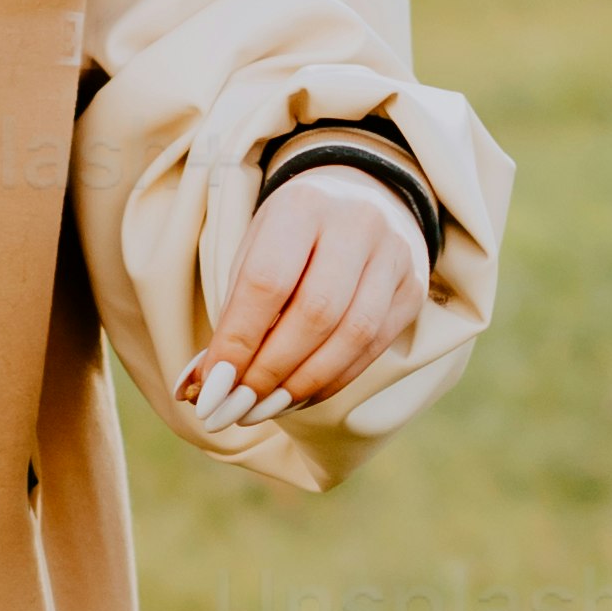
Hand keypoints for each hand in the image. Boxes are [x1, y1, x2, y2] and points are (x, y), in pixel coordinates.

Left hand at [181, 165, 430, 436]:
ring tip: (263, 409)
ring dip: (302, 384)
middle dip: (271, 371)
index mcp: (303, 206)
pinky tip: (298, 397)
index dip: (239, 341)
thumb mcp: (254, 253)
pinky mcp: (411, 290)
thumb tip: (200, 387)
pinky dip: (331, 382)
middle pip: (316, 313)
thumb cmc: (292, 237)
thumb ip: (233, 314)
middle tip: (235, 408)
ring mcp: (394, 256)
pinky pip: (373, 349)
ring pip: (353, 336)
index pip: (268, 282)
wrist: (361, 201)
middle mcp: (357, 225)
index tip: (211, 388)